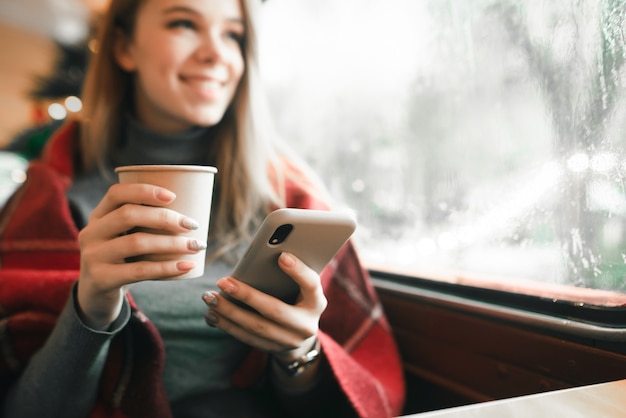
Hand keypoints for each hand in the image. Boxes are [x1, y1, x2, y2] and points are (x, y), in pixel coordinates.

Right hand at [76, 183, 205, 328]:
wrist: (97, 295)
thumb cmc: (123, 259)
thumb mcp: (124, 237)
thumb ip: (145, 223)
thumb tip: (193, 211)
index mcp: (98, 216)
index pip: (116, 194)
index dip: (144, 191)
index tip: (173, 196)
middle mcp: (91, 233)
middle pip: (128, 215)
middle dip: (165, 217)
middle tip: (192, 225)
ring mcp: (93, 256)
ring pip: (136, 243)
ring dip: (172, 243)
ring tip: (196, 245)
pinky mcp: (102, 279)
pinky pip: (140, 271)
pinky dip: (167, 268)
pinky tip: (187, 266)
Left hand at [202, 252, 326, 362]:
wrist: (301, 333)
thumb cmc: (298, 298)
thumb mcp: (301, 287)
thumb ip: (290, 274)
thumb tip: (266, 255)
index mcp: (316, 302)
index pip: (311, 284)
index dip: (298, 271)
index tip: (281, 256)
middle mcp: (306, 325)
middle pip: (274, 310)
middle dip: (246, 296)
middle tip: (222, 282)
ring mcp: (290, 341)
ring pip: (256, 327)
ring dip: (229, 313)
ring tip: (210, 298)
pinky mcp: (273, 350)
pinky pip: (247, 338)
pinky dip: (227, 326)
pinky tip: (212, 315)